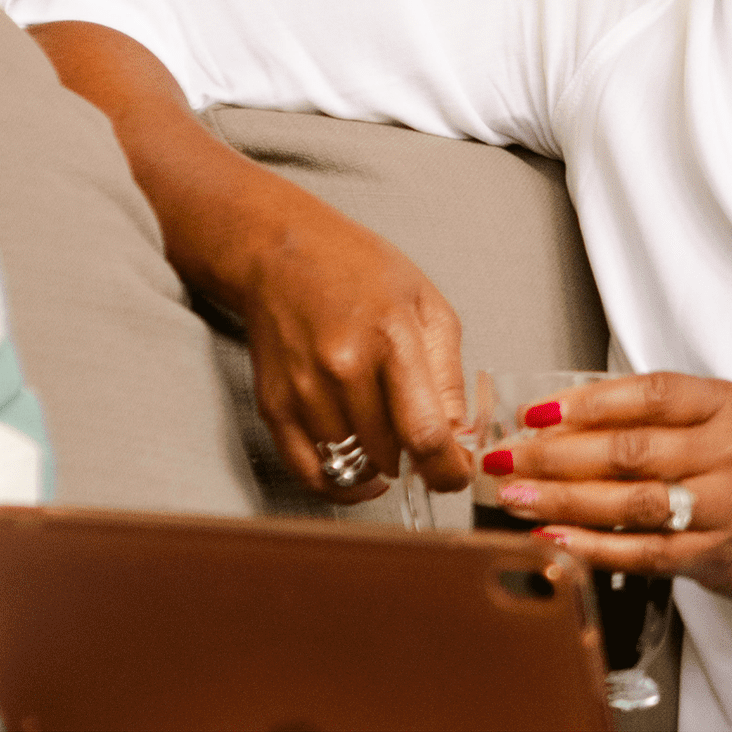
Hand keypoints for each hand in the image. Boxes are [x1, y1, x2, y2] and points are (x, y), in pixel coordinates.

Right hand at [215, 187, 473, 504]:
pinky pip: (310, 471)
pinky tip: (356, 462)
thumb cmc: (358, 269)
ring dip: (377, 463)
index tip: (456, 475)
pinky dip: (339, 480)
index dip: (447, 469)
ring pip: (353, 465)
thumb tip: (457, 436)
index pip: (424, 431)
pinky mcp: (274, 406)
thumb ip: (447, 374)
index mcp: (391, 337)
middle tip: (420, 437)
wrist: (279, 252)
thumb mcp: (427, 304)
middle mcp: (343, 367)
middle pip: (390, 454)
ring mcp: (303, 389)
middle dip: (415, 458)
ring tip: (384, 429)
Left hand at [480, 373, 731, 622]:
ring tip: (514, 495)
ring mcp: (720, 508)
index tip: (535, 411)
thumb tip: (561, 420)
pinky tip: (551, 536)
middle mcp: (727, 453)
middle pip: (629, 450)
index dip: (586, 402)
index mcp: (726, 407)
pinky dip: (588, 544)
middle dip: (555, 454)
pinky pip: (638, 551)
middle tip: (506, 455)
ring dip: (561, 499)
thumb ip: (656, 418)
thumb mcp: (721, 425)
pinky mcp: (708, 556)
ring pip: (628, 501)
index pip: (648, 395)